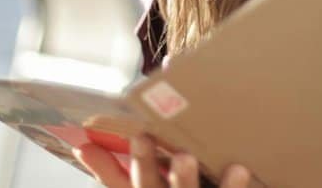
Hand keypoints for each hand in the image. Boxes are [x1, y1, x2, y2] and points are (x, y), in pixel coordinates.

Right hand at [75, 134, 254, 187]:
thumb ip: (114, 174)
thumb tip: (84, 147)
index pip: (118, 184)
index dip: (103, 167)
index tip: (87, 145)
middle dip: (144, 167)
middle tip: (142, 138)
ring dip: (182, 179)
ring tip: (184, 158)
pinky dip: (232, 186)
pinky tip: (237, 168)